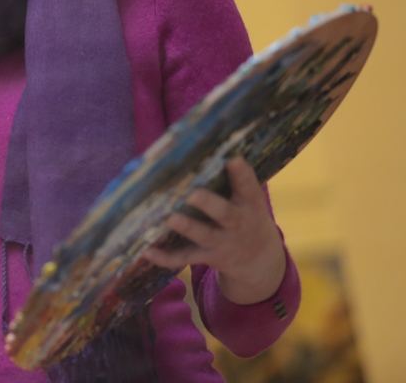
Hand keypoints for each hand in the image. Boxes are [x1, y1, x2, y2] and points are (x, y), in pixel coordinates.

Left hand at [142, 157, 285, 304]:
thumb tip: (202, 146)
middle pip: (225, 214)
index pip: (249, 187)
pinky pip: (184, 258)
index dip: (242, 174)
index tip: (233, 159)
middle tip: (193, 193)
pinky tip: (146, 250)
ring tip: (169, 217)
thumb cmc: (246, 215)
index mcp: (249, 204)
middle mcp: (237, 223)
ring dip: (187, 227)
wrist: (259, 260)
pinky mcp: (207, 257)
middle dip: (209, 203)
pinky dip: (165, 257)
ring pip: (203, 236)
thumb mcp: (248, 199)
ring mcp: (222, 242)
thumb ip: (232, 179)